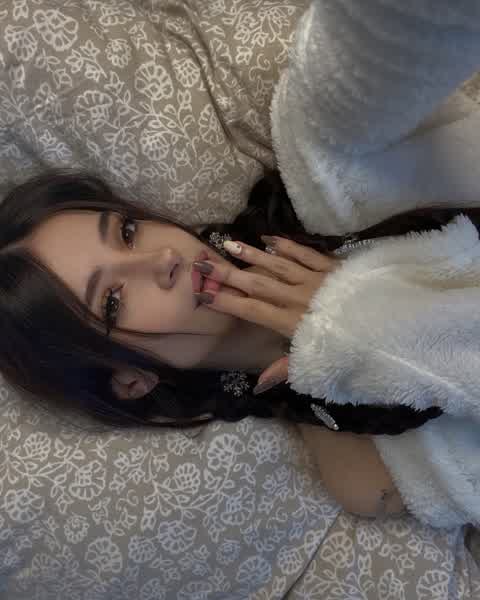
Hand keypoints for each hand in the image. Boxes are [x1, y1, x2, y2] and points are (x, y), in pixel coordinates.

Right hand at [193, 236, 339, 390]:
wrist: (392, 323)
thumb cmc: (352, 345)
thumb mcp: (318, 360)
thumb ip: (286, 368)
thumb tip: (257, 385)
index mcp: (293, 322)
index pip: (253, 310)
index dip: (228, 301)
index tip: (205, 293)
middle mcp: (299, 297)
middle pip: (258, 283)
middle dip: (229, 273)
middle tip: (205, 263)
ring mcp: (315, 279)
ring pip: (278, 264)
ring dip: (253, 254)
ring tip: (229, 243)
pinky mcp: (332, 267)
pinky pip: (306, 253)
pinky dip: (287, 245)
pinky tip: (271, 239)